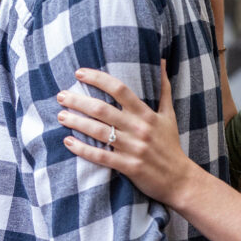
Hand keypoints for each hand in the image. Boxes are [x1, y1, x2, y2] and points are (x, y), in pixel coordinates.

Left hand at [56, 62, 193, 205]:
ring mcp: (133, 148)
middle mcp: (139, 128)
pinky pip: (101, 156)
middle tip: (61, 96)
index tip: (79, 73)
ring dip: (76, 122)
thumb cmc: (170, 145)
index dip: (98, 79)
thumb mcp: (169, 115)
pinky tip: (68, 142)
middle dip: (78, 101)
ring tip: (60, 116)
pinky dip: (83, 149)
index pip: (119, 89)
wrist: (180, 179)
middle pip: (102, 109)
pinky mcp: (128, 167)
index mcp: (146, 114)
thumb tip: (160, 61)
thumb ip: (163, 88)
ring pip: (98, 131)